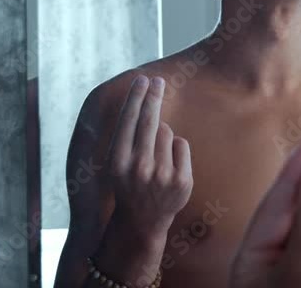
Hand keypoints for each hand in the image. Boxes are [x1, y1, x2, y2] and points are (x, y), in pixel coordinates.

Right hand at [106, 75, 192, 241]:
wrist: (141, 221)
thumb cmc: (130, 183)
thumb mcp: (119, 163)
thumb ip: (130, 138)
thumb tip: (147, 103)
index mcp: (118, 162)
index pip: (128, 122)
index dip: (136, 98)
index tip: (142, 80)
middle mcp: (139, 168)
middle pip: (150, 121)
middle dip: (153, 97)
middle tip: (158, 80)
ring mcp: (162, 175)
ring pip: (167, 132)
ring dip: (163, 136)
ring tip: (154, 158)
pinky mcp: (182, 180)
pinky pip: (182, 144)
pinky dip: (177, 149)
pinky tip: (168, 166)